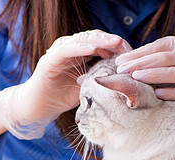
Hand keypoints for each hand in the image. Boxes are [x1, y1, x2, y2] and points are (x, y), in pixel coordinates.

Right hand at [0, 30, 130, 139]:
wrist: (41, 107)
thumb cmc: (64, 97)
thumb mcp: (90, 87)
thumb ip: (104, 79)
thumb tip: (129, 82)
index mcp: (83, 54)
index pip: (104, 44)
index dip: (119, 47)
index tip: (133, 55)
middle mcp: (72, 48)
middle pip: (96, 38)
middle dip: (113, 42)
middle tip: (128, 48)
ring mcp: (61, 51)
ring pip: (84, 39)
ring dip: (100, 41)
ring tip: (115, 44)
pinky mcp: (50, 59)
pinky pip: (66, 49)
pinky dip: (80, 47)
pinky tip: (93, 49)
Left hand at [115, 34, 174, 99]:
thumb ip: (156, 54)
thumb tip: (126, 61)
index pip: (156, 47)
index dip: (136, 54)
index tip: (120, 62)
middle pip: (162, 59)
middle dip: (139, 65)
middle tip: (122, 71)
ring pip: (173, 73)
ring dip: (153, 75)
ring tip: (136, 77)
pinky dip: (171, 93)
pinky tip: (157, 94)